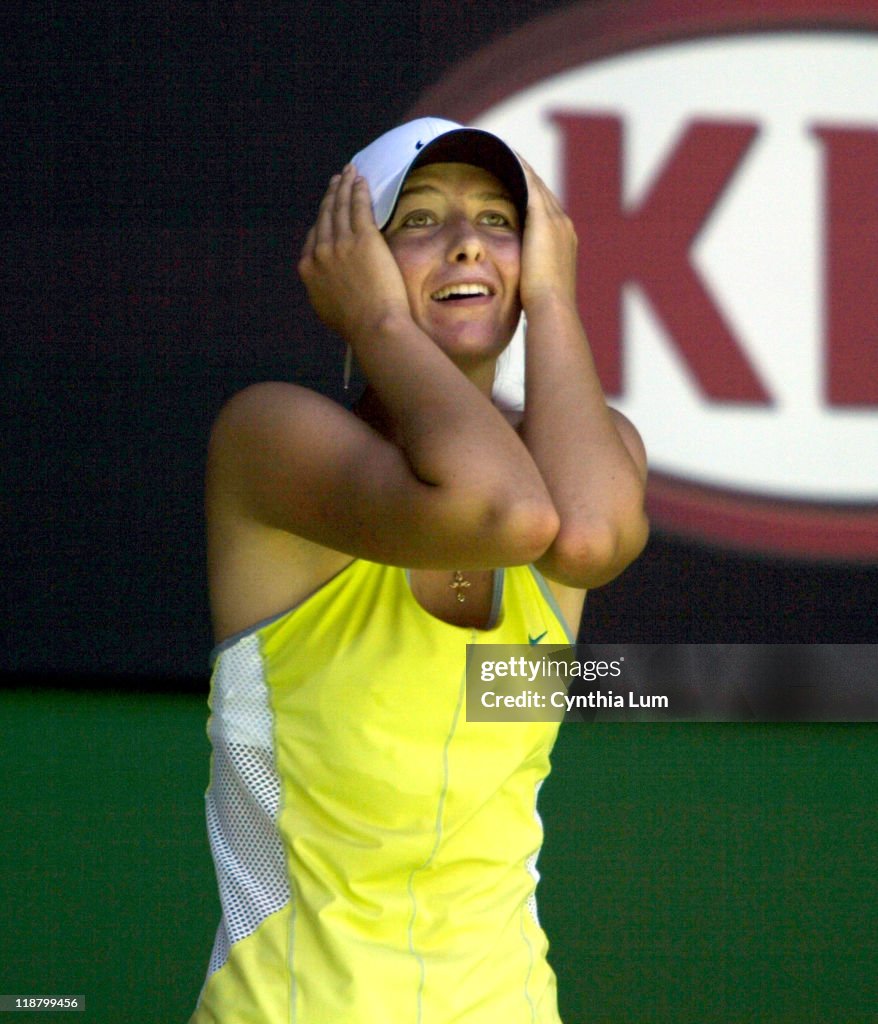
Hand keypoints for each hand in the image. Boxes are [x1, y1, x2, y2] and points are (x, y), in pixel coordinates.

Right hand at [298, 165, 411, 339]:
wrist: (374, 327)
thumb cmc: (357, 326)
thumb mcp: (327, 309)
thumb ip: (322, 289)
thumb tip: (325, 283)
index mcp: (308, 269)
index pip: (313, 237)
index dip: (321, 221)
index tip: (327, 211)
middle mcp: (320, 251)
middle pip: (325, 216)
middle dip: (330, 195)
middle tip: (336, 180)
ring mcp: (341, 242)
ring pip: (340, 207)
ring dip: (343, 186)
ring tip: (348, 173)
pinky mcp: (364, 237)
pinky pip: (359, 206)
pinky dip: (358, 190)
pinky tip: (360, 180)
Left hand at [518, 158, 577, 311]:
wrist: (552, 308)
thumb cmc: (540, 308)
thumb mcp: (536, 286)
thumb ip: (529, 275)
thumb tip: (518, 283)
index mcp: (564, 240)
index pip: (544, 208)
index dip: (530, 192)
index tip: (514, 180)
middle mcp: (564, 225)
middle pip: (542, 191)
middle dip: (526, 174)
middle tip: (507, 155)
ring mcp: (557, 221)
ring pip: (536, 183)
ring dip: (521, 166)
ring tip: (503, 151)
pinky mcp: (544, 220)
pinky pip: (529, 185)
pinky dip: (519, 170)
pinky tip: (504, 157)